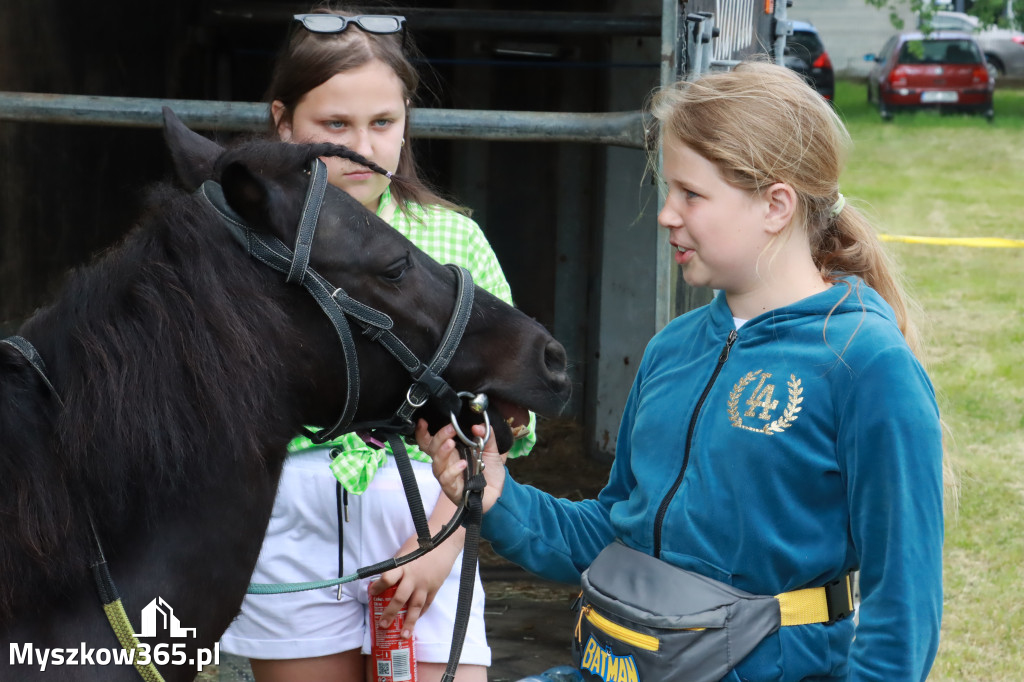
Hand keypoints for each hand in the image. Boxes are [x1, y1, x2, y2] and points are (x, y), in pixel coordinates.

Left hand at [367, 490, 466, 637]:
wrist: (445, 542)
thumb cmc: (422, 543)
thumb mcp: (406, 552)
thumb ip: (397, 566)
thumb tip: (387, 579)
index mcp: (403, 566)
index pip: (387, 578)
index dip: (378, 586)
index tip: (372, 593)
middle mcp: (413, 577)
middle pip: (400, 598)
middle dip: (390, 613)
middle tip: (383, 625)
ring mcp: (425, 584)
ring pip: (415, 606)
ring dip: (409, 622)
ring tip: (403, 635)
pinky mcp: (435, 587)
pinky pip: (426, 604)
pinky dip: (420, 612)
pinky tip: (415, 620)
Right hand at [415, 419, 506, 512]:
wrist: (500, 494)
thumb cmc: (490, 472)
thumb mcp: (492, 450)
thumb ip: (487, 436)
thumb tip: (478, 425)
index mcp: (451, 451)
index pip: (431, 441)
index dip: (423, 432)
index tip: (423, 422)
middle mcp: (446, 463)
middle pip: (432, 449)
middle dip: (439, 437)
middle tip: (451, 429)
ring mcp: (447, 477)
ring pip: (437, 464)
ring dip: (442, 452)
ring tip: (451, 443)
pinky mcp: (452, 490)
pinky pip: (447, 479)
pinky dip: (453, 470)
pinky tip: (462, 464)